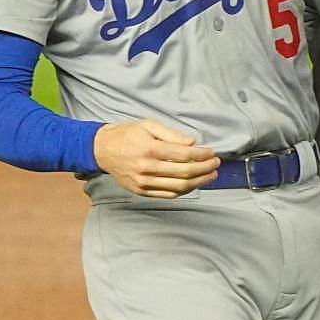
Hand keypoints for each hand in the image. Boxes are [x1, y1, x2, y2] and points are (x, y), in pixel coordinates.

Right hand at [93, 119, 219, 197]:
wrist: (103, 150)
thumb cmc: (127, 134)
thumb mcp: (149, 125)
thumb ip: (172, 134)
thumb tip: (192, 143)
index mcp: (150, 149)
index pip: (184, 155)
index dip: (202, 155)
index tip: (212, 153)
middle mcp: (147, 168)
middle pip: (185, 173)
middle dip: (205, 169)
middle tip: (215, 164)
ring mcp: (144, 182)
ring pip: (179, 187)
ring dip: (199, 182)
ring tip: (210, 175)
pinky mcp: (142, 191)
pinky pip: (169, 194)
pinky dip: (185, 190)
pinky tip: (194, 183)